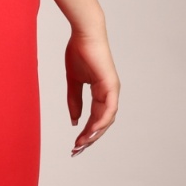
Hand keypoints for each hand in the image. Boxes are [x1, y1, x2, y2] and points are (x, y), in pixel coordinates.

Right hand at [66, 27, 119, 153]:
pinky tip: (91, 131)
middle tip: (77, 150)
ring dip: (94, 133)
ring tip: (82, 144)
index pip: (95, 118)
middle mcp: (109, 93)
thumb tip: (75, 121)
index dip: (86, 132)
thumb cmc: (78, 52)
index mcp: (100, 92)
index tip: (75, 144)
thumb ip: (74, 101)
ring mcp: (112, 89)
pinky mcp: (111, 85)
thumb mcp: (73, 81)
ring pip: (107, 119)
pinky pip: (109, 109)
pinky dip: (101, 122)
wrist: (84, 34)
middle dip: (90, 138)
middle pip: (102, 123)